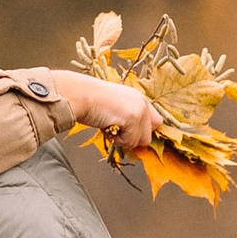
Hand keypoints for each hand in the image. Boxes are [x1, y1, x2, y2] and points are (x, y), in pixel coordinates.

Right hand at [43, 68, 158, 152]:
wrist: (80, 95)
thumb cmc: (90, 101)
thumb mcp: (115, 106)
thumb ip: (128, 117)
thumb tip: (135, 138)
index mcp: (139, 98)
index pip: (156, 122)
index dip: (143, 132)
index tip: (129, 134)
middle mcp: (143, 102)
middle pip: (149, 135)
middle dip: (132, 139)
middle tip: (117, 131)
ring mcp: (139, 110)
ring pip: (140, 142)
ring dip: (123, 140)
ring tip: (110, 127)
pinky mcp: (133, 118)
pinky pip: (129, 142)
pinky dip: (116, 140)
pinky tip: (107, 127)